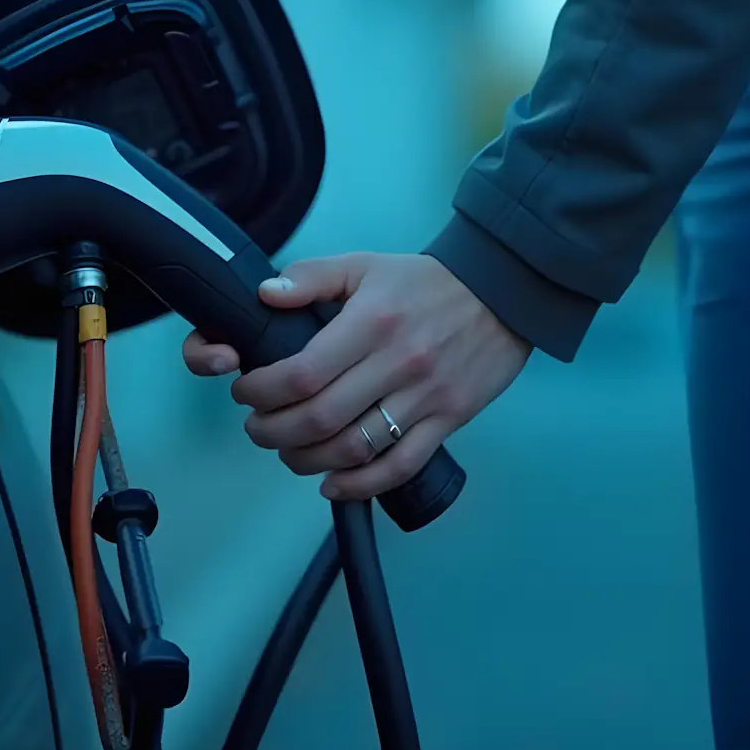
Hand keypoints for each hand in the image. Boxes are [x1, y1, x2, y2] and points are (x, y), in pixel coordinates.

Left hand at [181, 252, 529, 499]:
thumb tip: (266, 294)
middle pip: (320, 418)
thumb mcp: (365, 264)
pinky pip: (399, 466)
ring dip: (308, 461)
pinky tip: (332, 484)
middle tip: (258, 427)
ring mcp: (426, 396)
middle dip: (273, 432)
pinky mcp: (449, 420)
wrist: (503, 292)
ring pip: (354, 449)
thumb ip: (311, 276)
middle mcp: (397, 363)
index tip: (247, 392)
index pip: (302, 372)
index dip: (262, 391)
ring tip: (289, 453)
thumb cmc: (425, 282)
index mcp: (371, 322)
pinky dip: (361, 485)